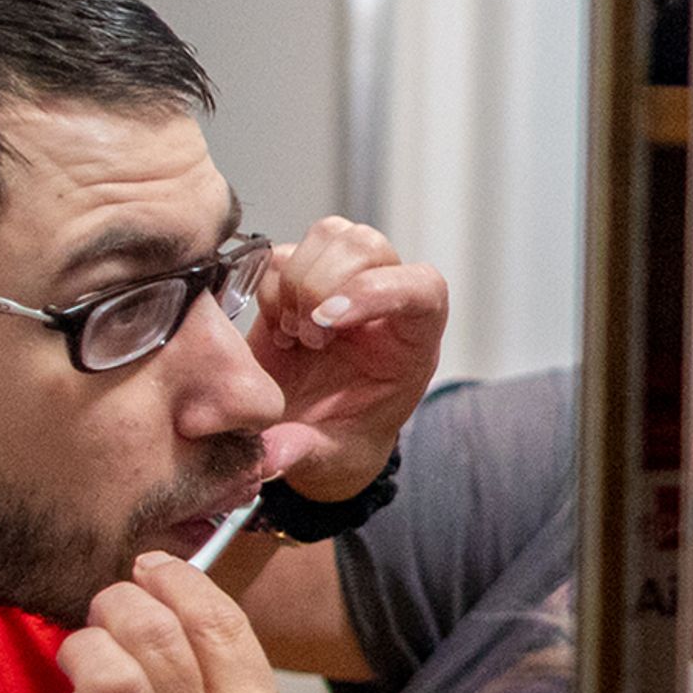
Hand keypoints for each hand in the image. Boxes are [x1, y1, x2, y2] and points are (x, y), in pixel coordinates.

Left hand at [42, 552, 341, 692]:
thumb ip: (224, 692)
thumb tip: (165, 615)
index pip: (216, 621)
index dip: (175, 580)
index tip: (148, 568)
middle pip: (157, 639)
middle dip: (119, 603)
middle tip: (103, 607)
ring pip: (115, 684)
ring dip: (86, 648)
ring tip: (80, 652)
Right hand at [251, 216, 448, 504]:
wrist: (311, 431)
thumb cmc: (340, 441)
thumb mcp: (329, 458)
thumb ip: (304, 453)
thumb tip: (270, 456)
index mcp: (413, 341)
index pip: (422, 288)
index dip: (377, 290)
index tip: (328, 321)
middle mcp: (386, 300)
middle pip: (369, 245)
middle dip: (323, 285)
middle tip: (307, 339)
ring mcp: (345, 281)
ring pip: (331, 234)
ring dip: (297, 280)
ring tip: (293, 334)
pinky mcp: (302, 278)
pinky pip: (284, 253)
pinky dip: (269, 288)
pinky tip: (276, 332)